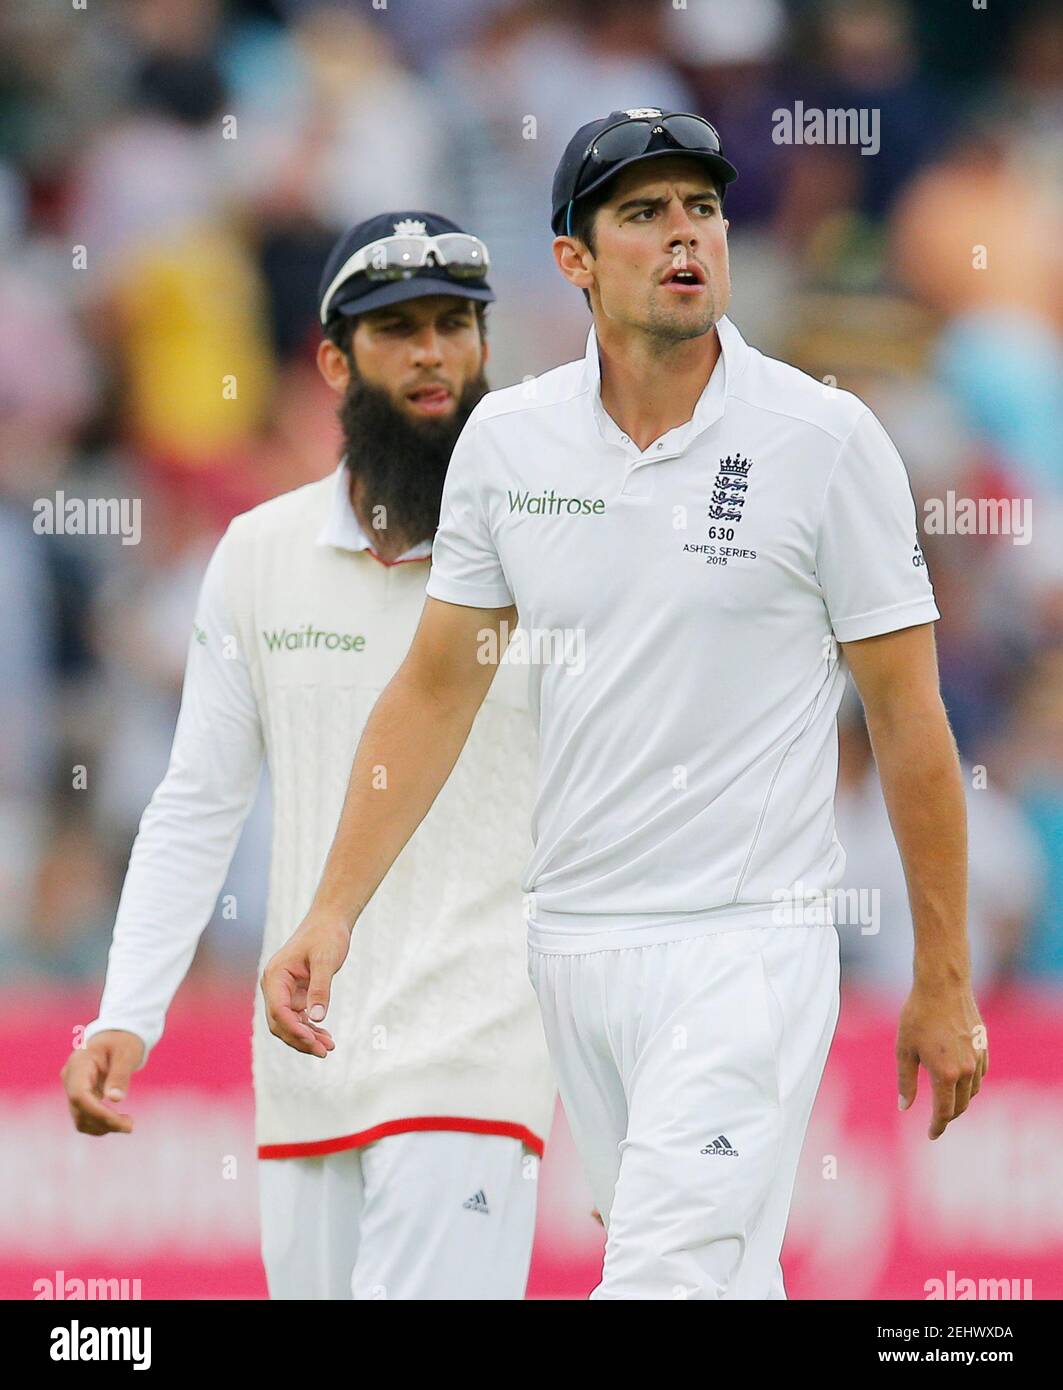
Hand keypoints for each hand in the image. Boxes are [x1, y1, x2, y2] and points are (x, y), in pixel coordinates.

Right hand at [62, 1030, 144, 1135]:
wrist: (118, 1035)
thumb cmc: (124, 1041)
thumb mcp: (127, 1053)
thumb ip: (120, 1075)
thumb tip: (115, 1100)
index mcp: (79, 1063)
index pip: (79, 1095)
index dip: (96, 1112)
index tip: (119, 1121)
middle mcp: (70, 1077)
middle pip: (79, 1110)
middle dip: (103, 1122)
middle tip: (130, 1126)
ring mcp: (73, 1088)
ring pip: (80, 1118)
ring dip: (101, 1127)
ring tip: (127, 1124)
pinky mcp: (80, 1097)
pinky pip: (85, 1117)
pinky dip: (100, 1124)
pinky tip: (118, 1121)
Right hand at [260, 913, 349, 1056]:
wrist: (329, 922)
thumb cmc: (326, 935)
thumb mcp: (325, 960)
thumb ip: (320, 988)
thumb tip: (318, 1018)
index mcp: (275, 975)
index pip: (278, 1011)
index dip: (294, 1029)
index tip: (313, 1041)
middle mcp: (274, 986)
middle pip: (280, 1023)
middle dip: (300, 1039)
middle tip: (324, 1051)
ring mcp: (283, 991)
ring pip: (289, 1024)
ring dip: (306, 1038)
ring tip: (328, 1048)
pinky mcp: (294, 994)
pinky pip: (298, 1018)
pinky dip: (310, 1029)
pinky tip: (325, 1037)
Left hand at [897, 978, 986, 1139]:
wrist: (942, 987)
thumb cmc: (918, 1017)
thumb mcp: (904, 1050)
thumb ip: (905, 1081)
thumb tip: (904, 1107)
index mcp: (945, 1074)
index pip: (944, 1112)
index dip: (937, 1126)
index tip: (931, 1135)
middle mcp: (966, 1070)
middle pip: (961, 1105)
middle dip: (949, 1116)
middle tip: (937, 1121)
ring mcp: (978, 1058)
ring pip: (973, 1091)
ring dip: (962, 1101)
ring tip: (948, 1102)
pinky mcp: (983, 1047)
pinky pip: (980, 1074)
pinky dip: (971, 1083)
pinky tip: (961, 1080)